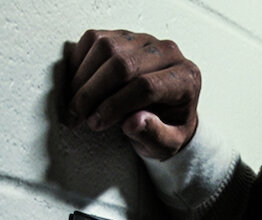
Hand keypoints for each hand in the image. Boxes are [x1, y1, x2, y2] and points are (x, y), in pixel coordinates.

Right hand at [63, 30, 200, 158]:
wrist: (166, 110)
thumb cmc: (167, 128)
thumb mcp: (167, 144)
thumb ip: (154, 136)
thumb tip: (133, 122)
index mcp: (185, 79)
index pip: (146, 86)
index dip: (115, 106)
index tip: (96, 123)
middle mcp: (168, 52)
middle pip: (122, 64)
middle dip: (93, 93)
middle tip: (78, 116)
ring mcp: (145, 40)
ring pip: (105, 48)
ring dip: (83, 78)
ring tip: (75, 105)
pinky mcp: (125, 34)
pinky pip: (94, 38)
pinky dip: (79, 61)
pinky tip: (77, 86)